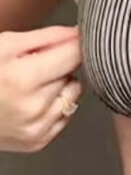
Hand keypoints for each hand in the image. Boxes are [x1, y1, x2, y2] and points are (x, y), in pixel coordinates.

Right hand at [0, 25, 82, 153]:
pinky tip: (30, 102)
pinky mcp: (37, 142)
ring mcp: (36, 129)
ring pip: (73, 95)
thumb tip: (79, 32)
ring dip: (59, 87)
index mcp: (23, 78)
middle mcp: (34, 108)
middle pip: (72, 74)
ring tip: (30, 85)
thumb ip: (46, 37)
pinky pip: (65, 116)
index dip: (72, 44)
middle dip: (58, 65)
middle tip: (31, 66)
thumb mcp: (6, 45)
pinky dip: (53, 107)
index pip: (74, 56)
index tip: (66, 41)